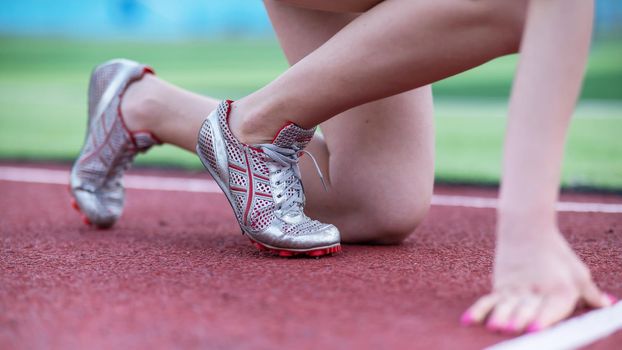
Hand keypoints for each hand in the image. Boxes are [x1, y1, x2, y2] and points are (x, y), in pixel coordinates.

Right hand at [461, 226, 614, 333]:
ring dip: (500, 316)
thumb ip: (591, 293)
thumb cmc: (555, 252)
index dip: (542, 319)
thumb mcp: (577, 271)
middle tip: (514, 329)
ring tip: (497, 327)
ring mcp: (514, 289)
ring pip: (505, 306)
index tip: (534, 329)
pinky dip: (477, 311)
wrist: (526, 228)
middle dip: (520, 320)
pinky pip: (487, 301)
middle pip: (526, 308)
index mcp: (559, 288)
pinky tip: (468, 322)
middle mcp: (535, 290)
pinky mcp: (499, 287)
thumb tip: (608, 305)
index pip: (551, 307)